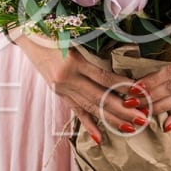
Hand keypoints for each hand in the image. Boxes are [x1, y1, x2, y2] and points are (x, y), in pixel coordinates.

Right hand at [11, 32, 148, 143]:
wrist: (28, 36)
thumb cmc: (54, 33)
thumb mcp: (74, 39)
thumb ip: (94, 54)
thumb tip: (120, 66)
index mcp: (73, 62)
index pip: (103, 77)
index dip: (122, 86)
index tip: (141, 92)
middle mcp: (67, 78)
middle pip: (99, 97)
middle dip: (123, 110)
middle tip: (142, 118)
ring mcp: (62, 88)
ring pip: (90, 107)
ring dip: (111, 119)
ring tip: (129, 128)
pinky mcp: (58, 93)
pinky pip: (76, 110)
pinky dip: (88, 124)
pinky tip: (100, 137)